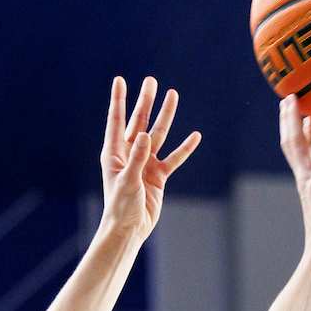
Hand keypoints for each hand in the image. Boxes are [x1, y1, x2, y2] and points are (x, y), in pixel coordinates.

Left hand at [100, 76, 201, 241]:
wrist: (130, 229)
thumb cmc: (120, 206)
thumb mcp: (127, 181)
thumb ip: (137, 158)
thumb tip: (144, 135)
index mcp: (115, 153)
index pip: (117, 121)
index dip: (118, 100)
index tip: (120, 80)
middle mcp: (130, 154)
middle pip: (139, 122)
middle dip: (145, 102)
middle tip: (151, 81)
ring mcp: (145, 163)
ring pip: (158, 135)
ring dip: (166, 116)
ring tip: (173, 95)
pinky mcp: (158, 176)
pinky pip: (174, 158)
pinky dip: (184, 148)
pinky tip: (195, 136)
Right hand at [280, 95, 310, 248]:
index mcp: (308, 182)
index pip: (303, 152)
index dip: (303, 133)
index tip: (303, 116)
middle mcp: (304, 177)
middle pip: (293, 143)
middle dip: (290, 119)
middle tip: (289, 98)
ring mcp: (310, 179)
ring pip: (299, 144)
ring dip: (297, 119)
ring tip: (296, 99)